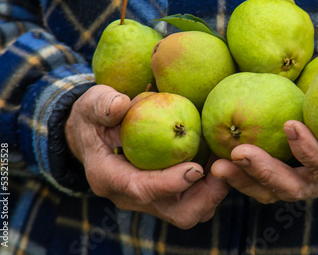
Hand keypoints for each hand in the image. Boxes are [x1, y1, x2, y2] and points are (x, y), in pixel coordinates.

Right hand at [65, 85, 229, 228]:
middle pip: (175, 213)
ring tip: (226, 161)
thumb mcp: (92, 104)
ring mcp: (150, 199)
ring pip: (190, 212)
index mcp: (109, 178)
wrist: (92, 134)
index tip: (195, 169)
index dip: (169, 183)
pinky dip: (212, 186)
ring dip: (214, 192)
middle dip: (205, 196)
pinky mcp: (165, 195)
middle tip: (224, 166)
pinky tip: (219, 158)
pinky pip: (195, 201)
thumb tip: (121, 105)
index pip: (141, 189)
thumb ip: (103, 105)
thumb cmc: (94, 117)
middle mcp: (130, 197)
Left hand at [210, 83, 317, 203]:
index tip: (291, 125)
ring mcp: (309, 185)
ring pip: (274, 192)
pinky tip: (221, 160)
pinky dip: (244, 176)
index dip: (312, 152)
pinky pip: (266, 184)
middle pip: (294, 188)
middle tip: (237, 152)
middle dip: (265, 173)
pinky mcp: (295, 177)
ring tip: (218, 164)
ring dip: (245, 180)